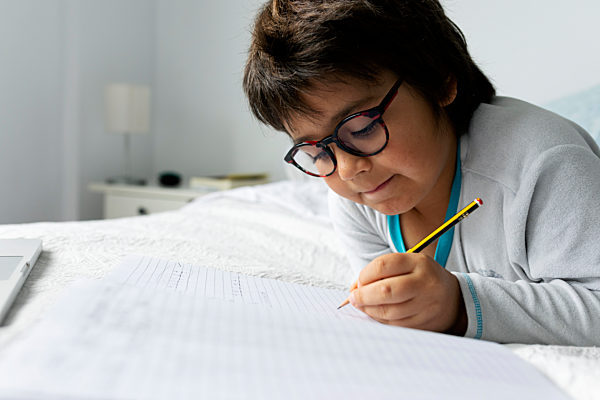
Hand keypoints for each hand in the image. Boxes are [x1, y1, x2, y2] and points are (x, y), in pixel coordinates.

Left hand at [349, 253, 466, 333]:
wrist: (452, 299)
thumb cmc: (419, 278)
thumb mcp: (405, 266)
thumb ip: (379, 272)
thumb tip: (353, 289)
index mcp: (418, 262)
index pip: (383, 265)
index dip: (364, 275)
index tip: (357, 283)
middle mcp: (424, 282)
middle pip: (386, 290)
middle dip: (363, 296)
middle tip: (353, 298)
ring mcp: (426, 304)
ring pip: (389, 311)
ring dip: (369, 310)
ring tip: (362, 306)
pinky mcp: (424, 322)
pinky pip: (395, 324)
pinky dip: (380, 320)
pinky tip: (375, 315)